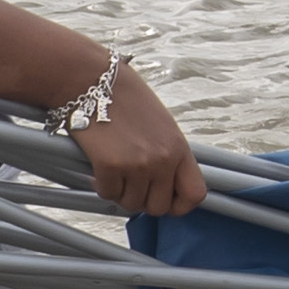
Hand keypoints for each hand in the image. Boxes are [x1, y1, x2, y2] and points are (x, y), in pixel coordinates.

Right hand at [77, 67, 206, 216]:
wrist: (93, 81)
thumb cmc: (124, 99)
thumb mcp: (160, 125)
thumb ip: (167, 155)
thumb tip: (164, 184)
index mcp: (179, 148)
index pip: (195, 194)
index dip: (179, 205)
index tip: (165, 201)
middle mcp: (163, 159)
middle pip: (159, 206)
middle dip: (143, 199)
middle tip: (130, 183)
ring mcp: (138, 165)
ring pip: (131, 204)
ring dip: (120, 191)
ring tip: (114, 170)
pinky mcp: (111, 167)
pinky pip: (108, 193)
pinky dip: (102, 184)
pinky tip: (100, 166)